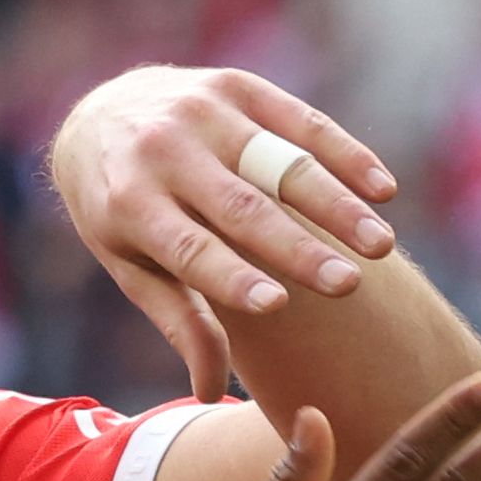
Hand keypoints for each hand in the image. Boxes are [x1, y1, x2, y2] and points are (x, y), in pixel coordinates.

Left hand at [50, 66, 400, 400]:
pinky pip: (301, 121)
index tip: (278, 305)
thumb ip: (178, 318)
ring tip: (381, 245)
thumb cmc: (119, 209)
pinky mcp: (236, 87)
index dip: (231, 276)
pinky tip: (382, 189)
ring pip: (282, 163)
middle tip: (350, 286)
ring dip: (337, 204)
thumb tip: (209, 393)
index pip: (188, 247)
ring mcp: (202, 114)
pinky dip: (346, 154)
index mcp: (129, 205)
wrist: (97, 113)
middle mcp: (164, 154)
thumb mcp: (129, 262)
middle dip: (299, 248)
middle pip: (243, 208)